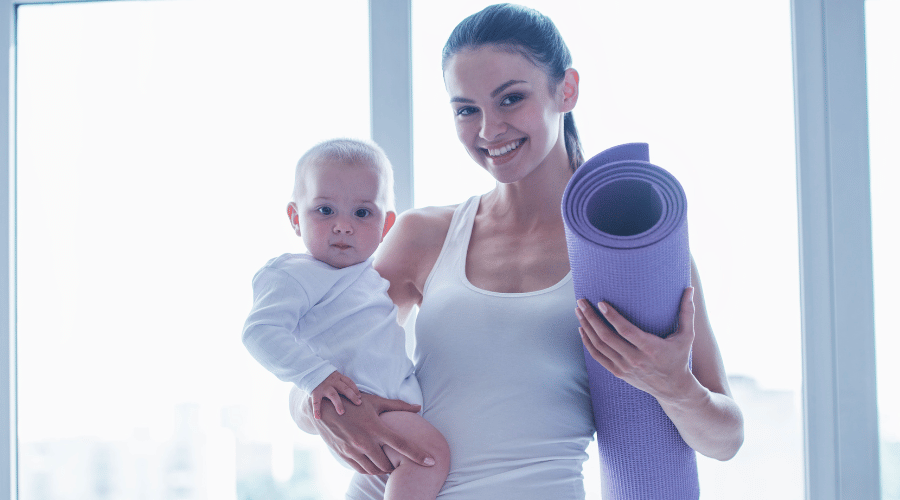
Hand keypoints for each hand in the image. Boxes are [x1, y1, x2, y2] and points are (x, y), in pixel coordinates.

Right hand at [303, 392, 432, 474]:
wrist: (324, 409)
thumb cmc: (353, 402)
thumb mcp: (375, 402)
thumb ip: (398, 406)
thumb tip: (418, 408)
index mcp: (376, 428)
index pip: (402, 444)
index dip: (418, 455)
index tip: (431, 462)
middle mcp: (365, 442)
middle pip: (387, 464)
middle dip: (395, 466)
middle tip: (400, 462)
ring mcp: (353, 450)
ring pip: (374, 470)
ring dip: (383, 469)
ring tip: (387, 464)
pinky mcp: (344, 455)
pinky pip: (361, 470)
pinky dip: (370, 470)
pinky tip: (373, 463)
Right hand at [310, 370, 362, 418]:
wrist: (309, 371)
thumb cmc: (325, 377)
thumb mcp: (334, 375)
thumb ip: (341, 382)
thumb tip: (354, 392)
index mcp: (338, 377)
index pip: (349, 382)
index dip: (355, 389)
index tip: (360, 396)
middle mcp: (332, 381)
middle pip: (344, 388)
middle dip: (352, 396)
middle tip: (358, 403)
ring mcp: (324, 387)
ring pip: (333, 395)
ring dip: (338, 403)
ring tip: (342, 412)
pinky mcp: (315, 391)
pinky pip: (316, 401)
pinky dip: (316, 410)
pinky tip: (318, 417)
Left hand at [575, 287, 695, 402]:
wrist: (673, 389)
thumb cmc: (679, 357)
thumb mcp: (687, 336)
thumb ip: (687, 312)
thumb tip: (690, 288)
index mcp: (651, 348)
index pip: (627, 331)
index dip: (612, 317)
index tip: (601, 302)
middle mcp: (635, 359)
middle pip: (607, 337)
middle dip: (591, 318)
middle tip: (581, 302)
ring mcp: (624, 367)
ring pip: (599, 346)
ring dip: (587, 327)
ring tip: (579, 311)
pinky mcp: (618, 373)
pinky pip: (598, 357)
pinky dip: (588, 343)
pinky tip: (582, 329)